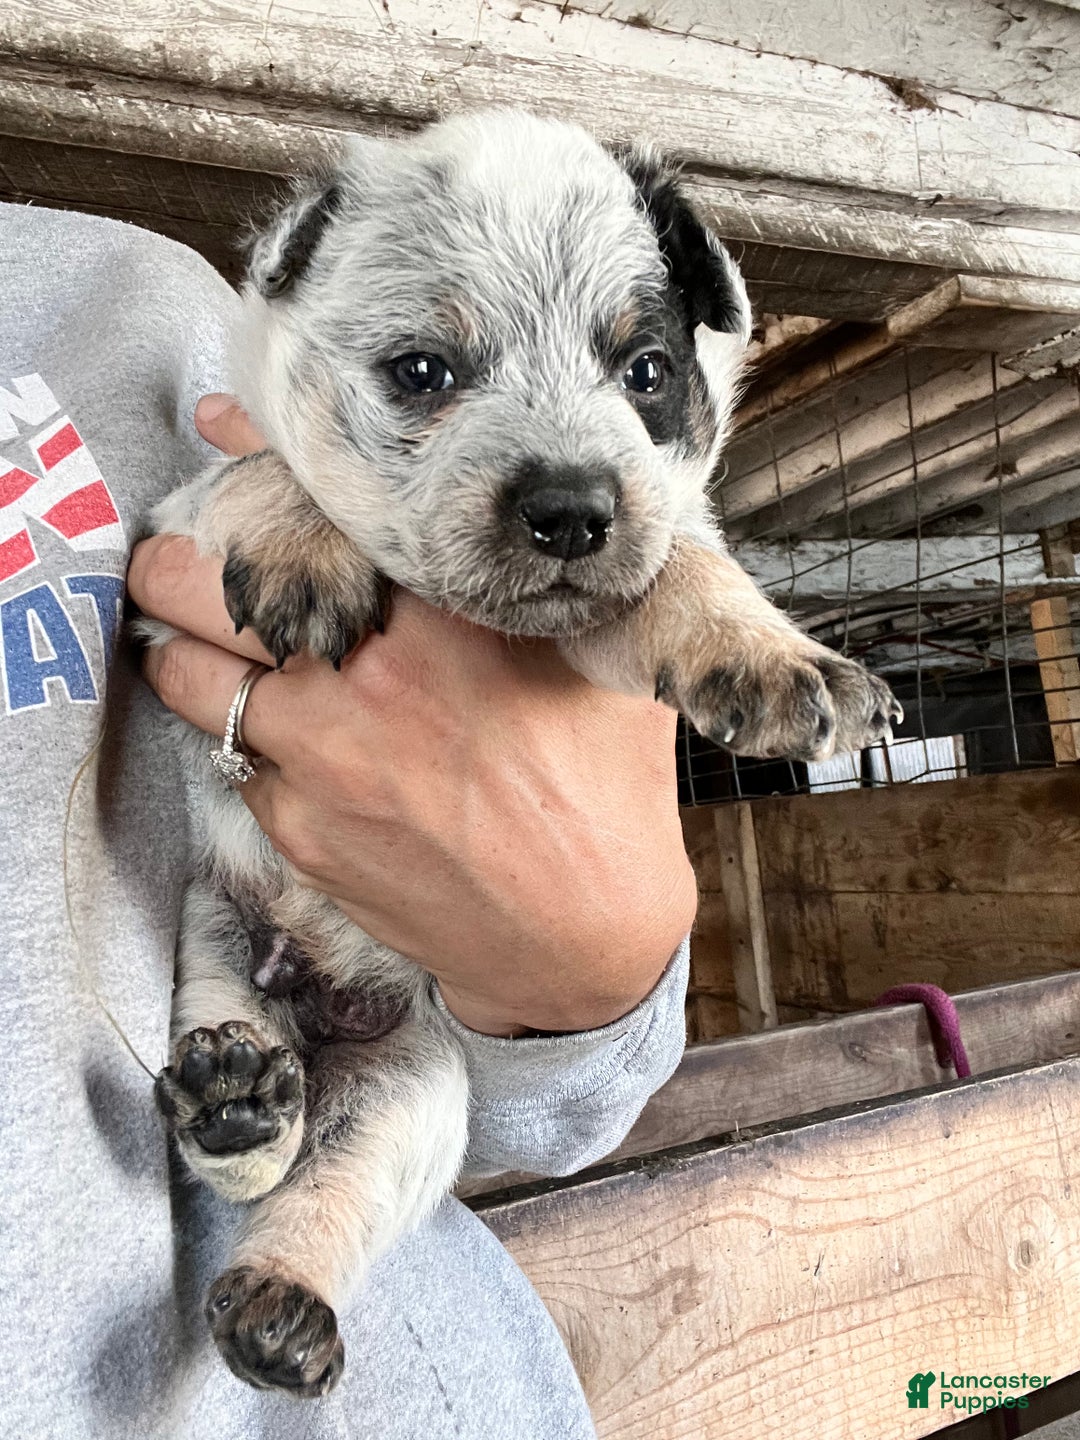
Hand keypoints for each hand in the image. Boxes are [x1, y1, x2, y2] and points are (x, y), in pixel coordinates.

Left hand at [128, 395, 696, 1034]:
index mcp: (444, 627)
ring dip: (182, 650)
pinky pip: (238, 765)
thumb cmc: (605, 793)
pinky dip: (243, 738)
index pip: (321, 515)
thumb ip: (549, 585)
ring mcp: (321, 769)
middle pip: (213, 594)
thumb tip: (525, 511)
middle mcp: (364, 688)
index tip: (221, 433)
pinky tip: (273, 733)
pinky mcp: (300, 838)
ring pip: (195, 683)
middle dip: (173, 564)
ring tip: (189, 637)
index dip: (257, 464)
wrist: (583, 946)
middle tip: (170, 554)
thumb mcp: (606, 665)